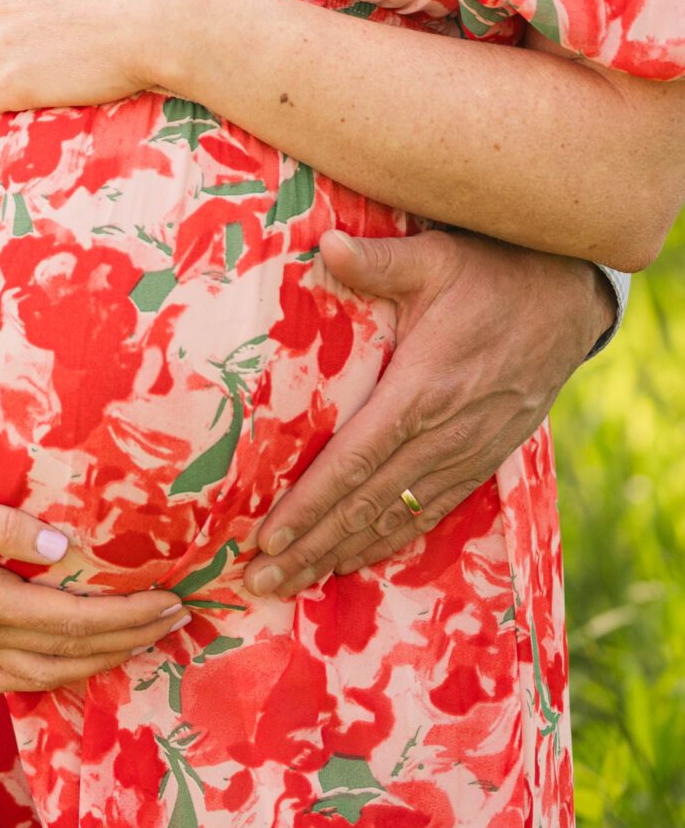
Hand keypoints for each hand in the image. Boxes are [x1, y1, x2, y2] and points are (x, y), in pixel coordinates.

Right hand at [0, 457, 186, 694]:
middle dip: (129, 638)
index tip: (170, 598)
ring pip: (46, 673)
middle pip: (68, 651)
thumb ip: (0, 523)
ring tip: (146, 639)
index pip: (69, 619)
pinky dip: (60, 674)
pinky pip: (17, 674)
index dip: (125, 615)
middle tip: (179, 616)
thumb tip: (65, 548)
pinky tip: (85, 660)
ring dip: (102, 660)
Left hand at [243, 228, 607, 596]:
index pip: (356, 460)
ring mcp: (466, 452)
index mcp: (424, 388)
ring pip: (394, 516)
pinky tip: (354, 560)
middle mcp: (445, 433)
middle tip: (260, 580)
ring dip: (341, 554)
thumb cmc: (493, 272)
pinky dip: (389, 540)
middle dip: (310, 546)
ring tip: (292, 583)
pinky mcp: (481, 459)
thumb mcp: (436, 256)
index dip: (311, 503)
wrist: (568, 299)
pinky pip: (430, 511)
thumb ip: (379, 260)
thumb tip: (326, 244)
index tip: (268, 536)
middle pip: (366, 503)